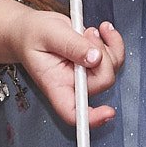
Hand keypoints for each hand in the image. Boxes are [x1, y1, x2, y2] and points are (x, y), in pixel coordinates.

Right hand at [14, 12, 125, 126]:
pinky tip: (103, 30)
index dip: (92, 117)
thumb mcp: (48, 35)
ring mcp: (86, 74)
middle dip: (102, 55)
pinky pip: (115, 57)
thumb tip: (96, 57)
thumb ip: (72, 46)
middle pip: (101, 82)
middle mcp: (73, 83)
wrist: (29, 29)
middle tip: (88, 35)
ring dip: (108, 45)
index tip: (108, 112)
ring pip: (112, 68)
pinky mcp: (95, 62)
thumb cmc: (32, 35)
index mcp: (56, 85)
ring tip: (89, 31)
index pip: (73, 113)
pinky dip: (114, 41)